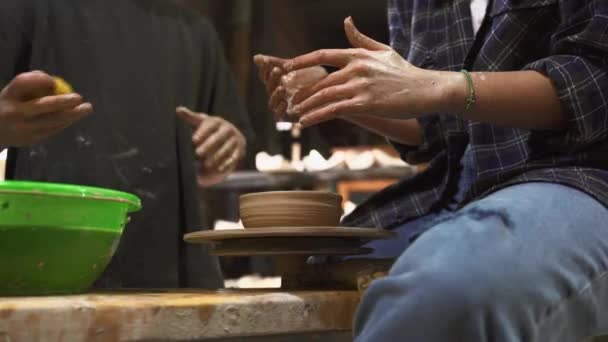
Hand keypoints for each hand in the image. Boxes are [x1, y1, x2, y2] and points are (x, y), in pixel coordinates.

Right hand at [0, 71, 92, 145]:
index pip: (22, 83)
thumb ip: (29, 84)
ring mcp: (23, 128)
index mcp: (8, 96)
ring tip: (87, 108)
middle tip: (79, 97)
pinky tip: (75, 117)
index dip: (38, 80)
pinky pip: (53, 130)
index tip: (53, 80)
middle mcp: (14, 112)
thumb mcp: (13, 92)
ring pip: (52, 121)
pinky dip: (65, 122)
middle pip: (42, 106)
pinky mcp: (31, 139)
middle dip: (63, 101)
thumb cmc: (10, 105)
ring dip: (72, 115)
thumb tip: (53, 82)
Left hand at [176, 107, 245, 186]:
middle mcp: (228, 129)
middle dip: (208, 145)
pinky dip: (227, 163)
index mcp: (218, 121)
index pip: (210, 125)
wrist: (230, 135)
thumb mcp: (201, 122)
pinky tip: (219, 169)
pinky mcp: (240, 150)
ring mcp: (235, 139)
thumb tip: (178, 109)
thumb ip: (190, 117)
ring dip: (217, 156)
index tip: (193, 140)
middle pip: (218, 137)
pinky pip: (234, 157)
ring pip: (227, 148)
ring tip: (206, 164)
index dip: (202, 132)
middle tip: (197, 153)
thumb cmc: (210, 129)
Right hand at [253, 55, 327, 120]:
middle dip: (271, 79)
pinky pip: (280, 116)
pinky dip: (280, 111)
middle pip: (268, 88)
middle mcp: (278, 96)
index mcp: (277, 83)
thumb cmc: (312, 78)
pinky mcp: (290, 118)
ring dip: (275, 95)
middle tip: (277, 70)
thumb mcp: (296, 67)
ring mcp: (282, 107)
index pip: (265, 76)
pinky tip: (284, 103)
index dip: (264, 69)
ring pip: (273, 103)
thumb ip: (278, 62)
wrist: (332, 91)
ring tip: (282, 87)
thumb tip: (255, 57)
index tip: (267, 61)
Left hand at [283, 17, 460, 126]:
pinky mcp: (366, 103)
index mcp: (358, 55)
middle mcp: (357, 68)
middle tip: (289, 100)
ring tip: (294, 113)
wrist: (428, 89)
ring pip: (325, 96)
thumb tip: (346, 21)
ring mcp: (361, 86)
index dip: (302, 61)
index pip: (323, 55)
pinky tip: (306, 122)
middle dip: (303, 92)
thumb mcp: (383, 51)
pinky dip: (317, 116)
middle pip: (321, 80)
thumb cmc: (405, 72)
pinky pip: (335, 110)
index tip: (286, 68)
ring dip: (306, 106)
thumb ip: (361, 39)